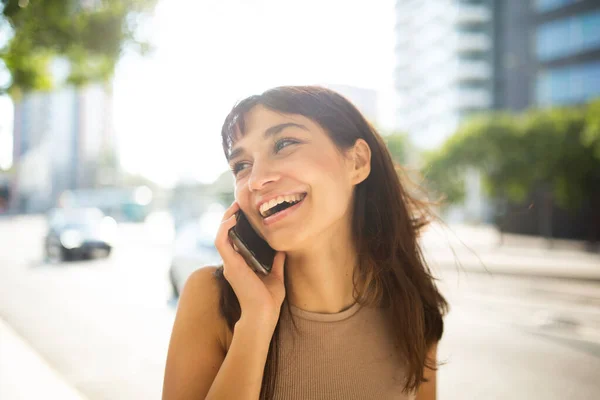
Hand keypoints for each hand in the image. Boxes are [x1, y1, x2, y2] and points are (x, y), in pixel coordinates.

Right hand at [214, 202, 285, 328]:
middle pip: (226, 234)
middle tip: (241, 203)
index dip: (237, 224)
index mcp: (240, 264)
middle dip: (231, 217)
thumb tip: (282, 246)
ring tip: (236, 206)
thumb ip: (276, 260)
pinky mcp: (230, 264)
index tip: (247, 212)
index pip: (235, 239)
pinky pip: (221, 241)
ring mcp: (229, 263)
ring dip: (226, 218)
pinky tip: (234, 218)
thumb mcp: (276, 275)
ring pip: (221, 234)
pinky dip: (225, 228)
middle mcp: (232, 262)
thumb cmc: (269, 300)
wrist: (264, 314)